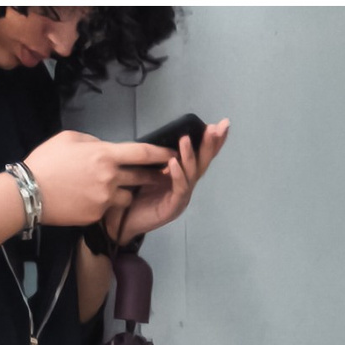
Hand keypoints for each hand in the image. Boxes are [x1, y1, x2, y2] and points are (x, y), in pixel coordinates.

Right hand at [22, 129, 180, 232]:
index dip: (161, 153)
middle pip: (141, 177)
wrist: (30, 192)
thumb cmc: (47, 161)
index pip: (142, 153)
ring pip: (127, 197)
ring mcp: (105, 199)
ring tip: (107, 188)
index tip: (174, 152)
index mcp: (104, 155)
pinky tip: (88, 198)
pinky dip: (105, 204)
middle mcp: (110, 178)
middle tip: (159, 174)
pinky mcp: (98, 215)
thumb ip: (94, 143)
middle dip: (152, 176)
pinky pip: (110, 209)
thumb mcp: (70, 139)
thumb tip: (106, 148)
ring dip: (124, 192)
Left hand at [103, 119, 230, 243]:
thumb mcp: (148, 168)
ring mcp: (181, 197)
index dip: (211, 141)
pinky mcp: (173, 208)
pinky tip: (174, 163)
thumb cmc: (135, 192)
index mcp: (182, 174)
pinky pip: (178, 189)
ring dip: (190, 156)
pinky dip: (177, 175)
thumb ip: (159, 155)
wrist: (122, 219)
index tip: (221, 124)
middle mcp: (185, 184)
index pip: (199, 155)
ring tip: (186, 139)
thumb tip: (164, 134)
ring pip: (191, 175)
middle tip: (218, 128)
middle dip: (211, 145)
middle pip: (202, 163)